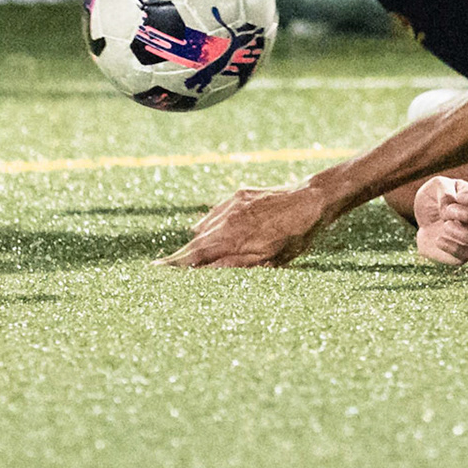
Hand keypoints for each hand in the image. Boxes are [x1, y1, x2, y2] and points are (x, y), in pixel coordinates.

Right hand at [154, 182, 334, 267]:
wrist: (314, 199)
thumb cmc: (295, 235)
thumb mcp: (268, 259)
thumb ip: (234, 265)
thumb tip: (203, 272)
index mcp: (230, 237)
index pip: (193, 254)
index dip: (173, 264)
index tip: (153, 270)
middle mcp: (226, 218)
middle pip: (196, 242)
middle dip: (183, 256)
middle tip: (167, 269)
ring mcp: (232, 204)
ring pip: (206, 226)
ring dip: (199, 241)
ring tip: (193, 257)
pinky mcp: (240, 194)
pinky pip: (218, 213)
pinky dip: (212, 224)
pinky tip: (211, 232)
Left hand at [413, 177, 467, 265]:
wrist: (422, 222)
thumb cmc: (433, 199)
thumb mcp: (436, 186)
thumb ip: (445, 190)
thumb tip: (449, 207)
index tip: (459, 196)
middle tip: (450, 211)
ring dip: (465, 234)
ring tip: (446, 226)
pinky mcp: (462, 254)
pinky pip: (467, 255)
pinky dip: (452, 248)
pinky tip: (438, 240)